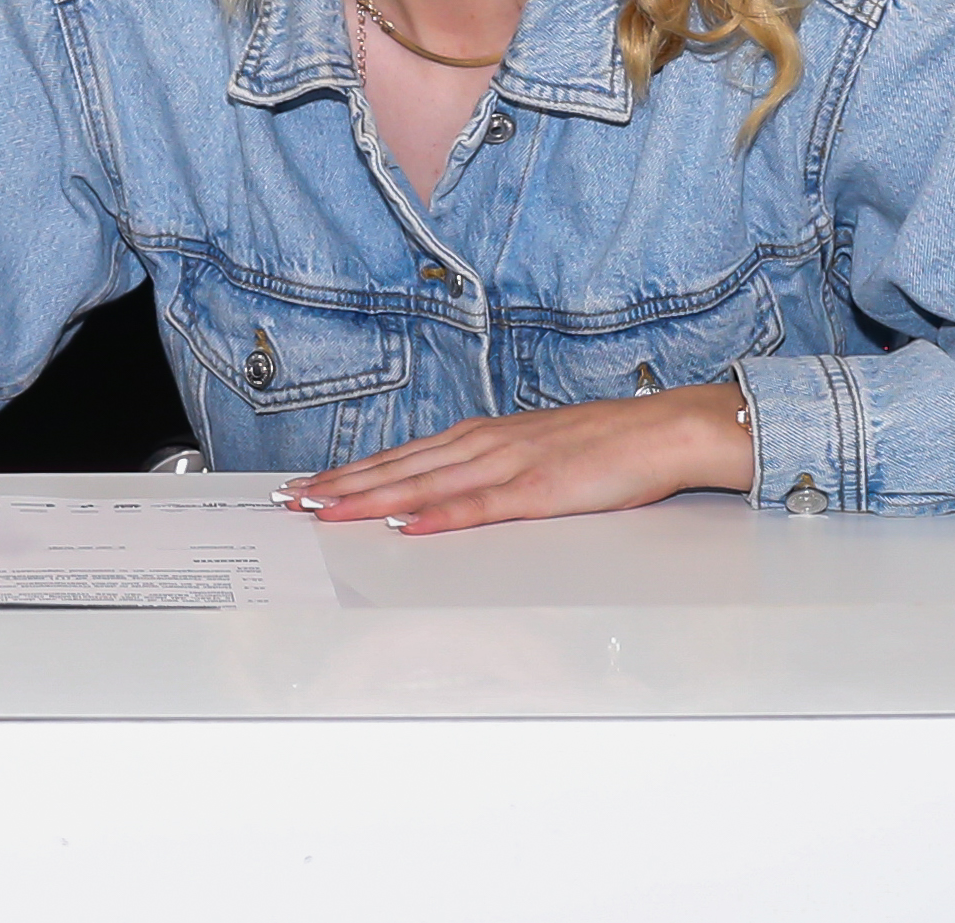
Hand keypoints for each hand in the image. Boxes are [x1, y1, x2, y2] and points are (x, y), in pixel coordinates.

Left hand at [289, 382, 751, 533]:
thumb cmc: (603, 446)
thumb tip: (444, 497)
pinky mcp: (539, 490)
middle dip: (341, 487)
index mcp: (479, 438)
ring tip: (327, 511)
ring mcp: (508, 465)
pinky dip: (439, 515)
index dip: (349, 474)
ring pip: (424, 484)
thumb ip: (488, 475)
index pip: (399, 459)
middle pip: (397, 469)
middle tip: (292, 502)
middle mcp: (483, 445)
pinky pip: (480, 506)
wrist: (662, 429)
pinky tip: (408, 525)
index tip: (308, 489)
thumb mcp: (532, 455)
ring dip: (371, 497)